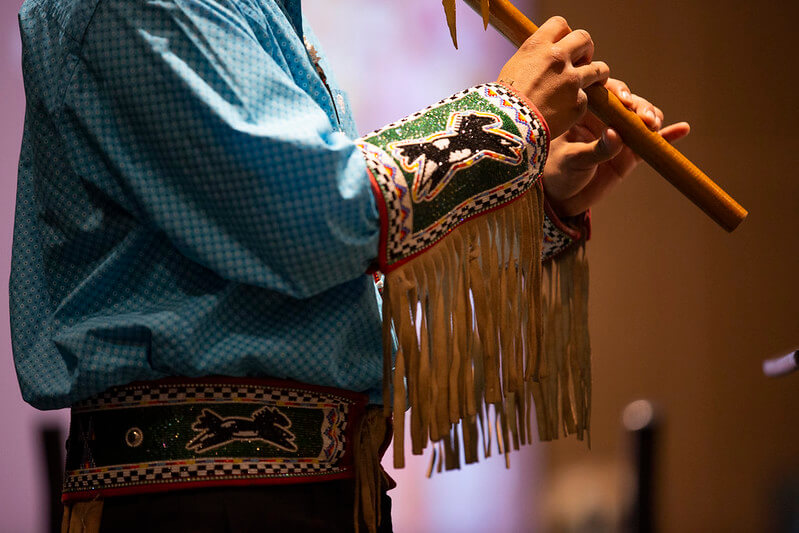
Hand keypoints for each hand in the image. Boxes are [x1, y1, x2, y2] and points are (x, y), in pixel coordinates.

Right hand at [498, 16, 609, 137]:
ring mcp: (571, 80)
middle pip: (584, 39)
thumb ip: (535, 58)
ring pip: (598, 68)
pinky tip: (565, 111)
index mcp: (538, 46)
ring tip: (594, 81)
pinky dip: (577, 104)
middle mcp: (558, 58)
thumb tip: (544, 57)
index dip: (564, 33)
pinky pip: (585, 99)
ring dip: (597, 73)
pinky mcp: (578, 102)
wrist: (508, 126)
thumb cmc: (503, 100)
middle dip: (586, 49)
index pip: (560, 24)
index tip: (563, 44)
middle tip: (582, 60)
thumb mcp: (514, 68)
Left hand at [542, 78, 690, 216]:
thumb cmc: (558, 172)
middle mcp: (604, 118)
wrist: (562, 199)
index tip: (624, 101)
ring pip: (641, 119)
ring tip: (654, 125)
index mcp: (584, 111)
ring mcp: (620, 134)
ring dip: (652, 118)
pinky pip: (651, 142)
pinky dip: (667, 136)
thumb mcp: (573, 160)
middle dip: (639, 106)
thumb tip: (615, 135)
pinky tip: (682, 129)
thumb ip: (596, 150)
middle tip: (644, 118)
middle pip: (628, 103)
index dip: (617, 92)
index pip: (603, 93)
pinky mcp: (631, 153)